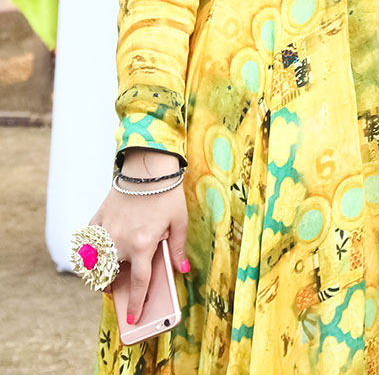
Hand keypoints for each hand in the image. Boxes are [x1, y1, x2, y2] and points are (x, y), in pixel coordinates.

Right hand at [89, 149, 188, 325]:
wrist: (147, 170)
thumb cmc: (167, 196)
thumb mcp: (180, 223)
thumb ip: (178, 249)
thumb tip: (182, 270)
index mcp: (142, 246)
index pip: (139, 283)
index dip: (136, 303)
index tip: (133, 319)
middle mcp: (120, 243)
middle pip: (110, 276)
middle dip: (112, 288)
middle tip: (116, 290)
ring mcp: (105, 233)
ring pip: (94, 264)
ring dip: (98, 273)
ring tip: (105, 275)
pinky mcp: (96, 221)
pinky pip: (87, 244)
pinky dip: (89, 252)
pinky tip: (95, 253)